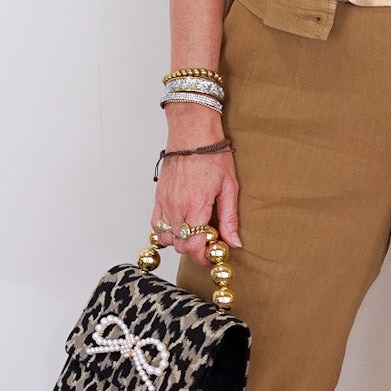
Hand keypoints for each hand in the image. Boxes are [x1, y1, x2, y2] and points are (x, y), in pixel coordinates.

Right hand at [153, 148, 241, 267]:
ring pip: (167, 239)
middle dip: (196, 250)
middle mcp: (177, 207)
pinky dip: (166, 232)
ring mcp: (165, 203)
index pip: (195, 246)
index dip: (205, 257)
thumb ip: (230, 218)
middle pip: (181, 246)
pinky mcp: (158, 197)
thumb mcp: (229, 187)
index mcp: (196, 205)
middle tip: (209, 243)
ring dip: (182, 242)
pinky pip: (156, 226)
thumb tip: (234, 242)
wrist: (192, 133)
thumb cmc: (212, 154)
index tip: (214, 254)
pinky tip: (180, 226)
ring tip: (196, 233)